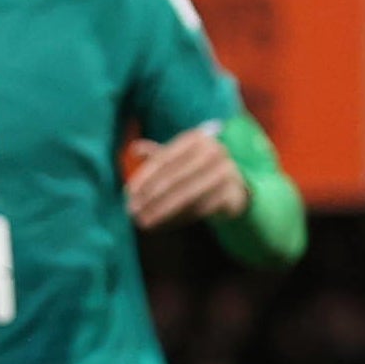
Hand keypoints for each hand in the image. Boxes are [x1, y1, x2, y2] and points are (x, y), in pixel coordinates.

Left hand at [124, 124, 250, 228]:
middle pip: (174, 178)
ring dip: (162, 211)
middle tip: (132, 212)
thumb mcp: (179, 157)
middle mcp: (215, 151)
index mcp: (197, 138)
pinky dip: (180, 218)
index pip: (164, 159)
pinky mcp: (234, 193)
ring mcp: (227, 171)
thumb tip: (134, 148)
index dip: (144, 177)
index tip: (128, 193)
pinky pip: (201, 209)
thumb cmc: (197, 169)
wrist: (235, 183)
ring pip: (187, 196)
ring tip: (144, 222)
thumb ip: (158, 154)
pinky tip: (164, 225)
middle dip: (150, 197)